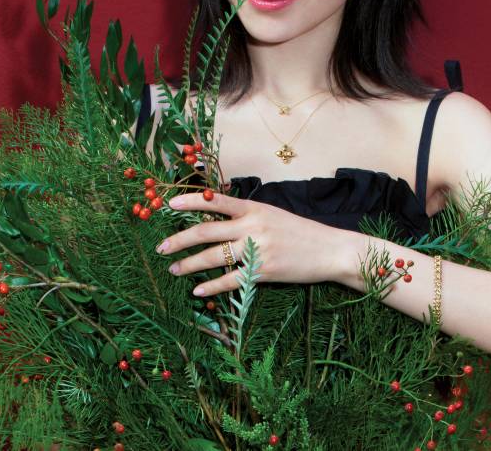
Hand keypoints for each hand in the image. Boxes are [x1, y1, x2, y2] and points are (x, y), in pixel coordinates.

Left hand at [155, 191, 342, 295]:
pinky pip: (230, 280)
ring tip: (173, 269)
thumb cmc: (300, 231)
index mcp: (254, 208)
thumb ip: (247, 215)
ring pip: (213, 257)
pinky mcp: (263, 271)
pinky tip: (198, 289)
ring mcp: (257, 249)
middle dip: (179, 240)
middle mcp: (252, 226)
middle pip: (206, 231)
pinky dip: (212, 286)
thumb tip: (217, 217)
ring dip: (189, 264)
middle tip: (161, 247)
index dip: (190, 201)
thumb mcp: (272, 214)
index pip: (215, 201)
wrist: (329, 249)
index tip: (168, 204)